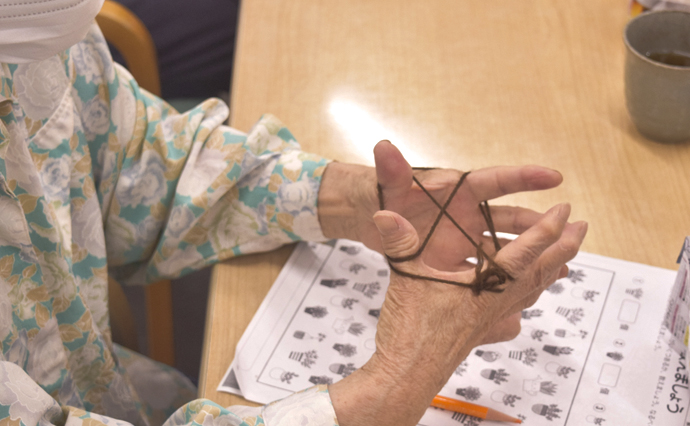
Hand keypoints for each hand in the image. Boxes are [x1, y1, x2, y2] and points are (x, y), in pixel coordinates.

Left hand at [320, 141, 565, 271]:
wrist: (367, 218)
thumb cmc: (380, 195)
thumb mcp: (389, 187)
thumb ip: (390, 170)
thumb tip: (384, 147)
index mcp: (457, 191)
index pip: (495, 181)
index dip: (523, 178)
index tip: (554, 177)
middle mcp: (466, 215)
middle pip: (509, 219)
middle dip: (537, 225)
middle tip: (565, 230)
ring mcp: (462, 240)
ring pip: (502, 248)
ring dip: (528, 256)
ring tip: (560, 266)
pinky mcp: (452, 264)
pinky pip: (484, 273)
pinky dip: (503, 280)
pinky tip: (527, 290)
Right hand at [330, 202, 586, 425]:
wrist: (411, 372)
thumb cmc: (413, 329)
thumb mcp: (405, 276)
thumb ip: (399, 241)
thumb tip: (385, 212)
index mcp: (486, 282)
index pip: (526, 249)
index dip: (548, 227)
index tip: (565, 210)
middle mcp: (498, 299)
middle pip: (542, 269)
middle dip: (564, 246)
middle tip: (582, 228)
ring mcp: (494, 315)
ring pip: (533, 288)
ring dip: (552, 267)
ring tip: (565, 256)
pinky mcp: (485, 327)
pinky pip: (518, 305)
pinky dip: (531, 292)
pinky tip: (529, 294)